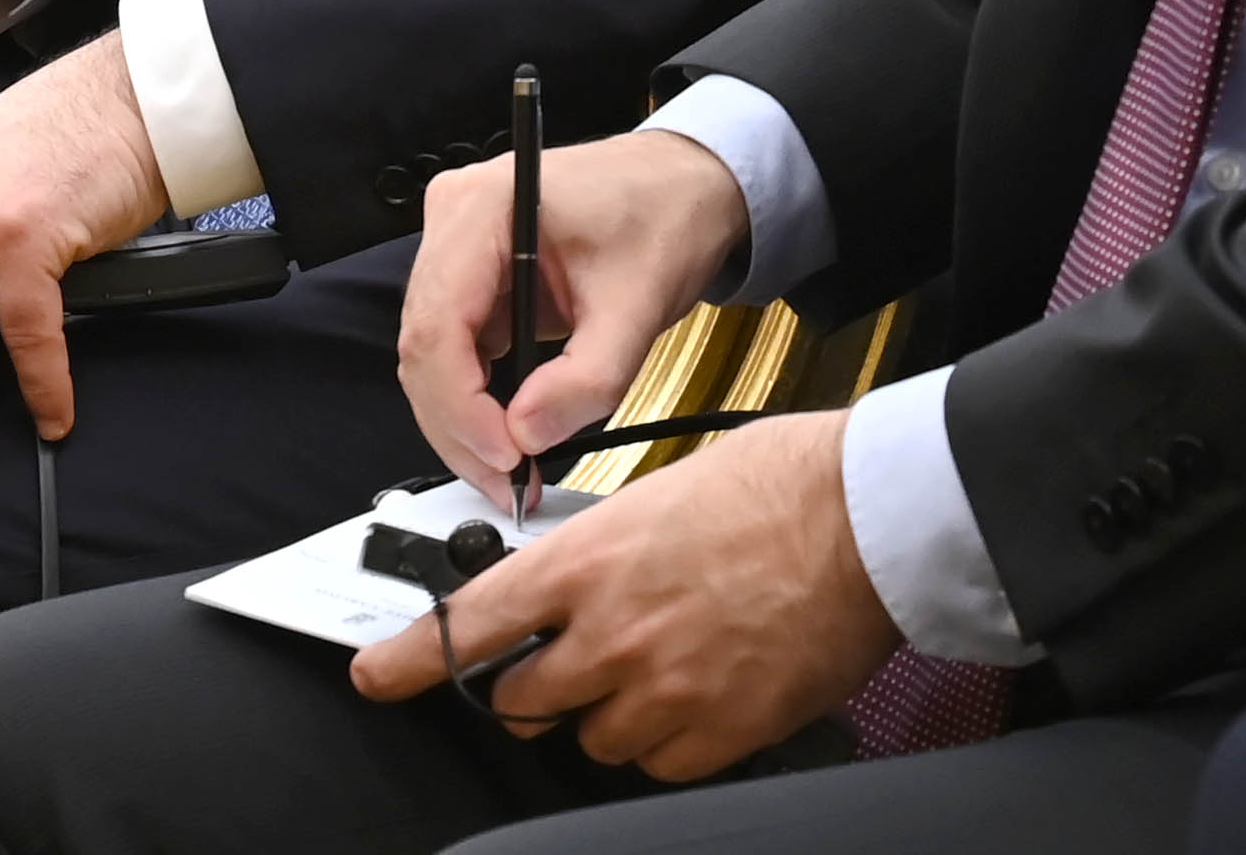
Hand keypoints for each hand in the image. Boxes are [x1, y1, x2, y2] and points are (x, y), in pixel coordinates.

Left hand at [347, 413, 898, 780]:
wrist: (868, 518)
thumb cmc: (780, 484)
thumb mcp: (661, 493)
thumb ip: (602, 553)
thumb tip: (573, 589)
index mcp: (590, 559)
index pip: (475, 621)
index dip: (414, 658)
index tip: (377, 676)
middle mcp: (613, 633)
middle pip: (521, 699)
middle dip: (533, 685)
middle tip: (572, 659)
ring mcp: (663, 691)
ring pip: (589, 737)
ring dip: (606, 711)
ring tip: (661, 662)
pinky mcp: (715, 733)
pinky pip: (655, 763)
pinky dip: (665, 737)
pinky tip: (700, 691)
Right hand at [398, 130, 749, 496]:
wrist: (686, 184)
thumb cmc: (664, 214)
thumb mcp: (639, 305)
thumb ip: (587, 378)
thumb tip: (528, 434)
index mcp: (484, 206)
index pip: (437, 325)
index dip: (462, 405)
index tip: (505, 454)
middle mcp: (454, 217)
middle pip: (424, 345)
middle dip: (460, 426)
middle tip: (506, 481)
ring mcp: (457, 244)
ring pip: (430, 354)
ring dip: (463, 420)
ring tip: (509, 468)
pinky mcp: (472, 273)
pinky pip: (454, 347)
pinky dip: (476, 398)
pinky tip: (506, 433)